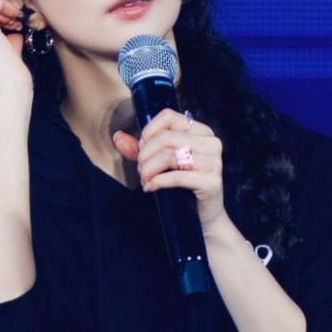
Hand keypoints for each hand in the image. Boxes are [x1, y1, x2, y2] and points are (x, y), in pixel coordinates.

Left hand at [112, 108, 227, 233]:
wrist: (203, 215)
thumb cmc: (182, 186)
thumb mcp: (161, 163)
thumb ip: (141, 149)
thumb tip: (117, 137)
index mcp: (201, 131)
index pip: (169, 116)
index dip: (148, 132)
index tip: (141, 150)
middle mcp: (211, 143)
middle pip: (165, 137)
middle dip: (145, 155)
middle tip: (141, 171)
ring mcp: (213, 162)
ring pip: (169, 156)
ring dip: (149, 169)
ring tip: (145, 180)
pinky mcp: (211, 182)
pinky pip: (177, 177)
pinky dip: (158, 182)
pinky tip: (150, 188)